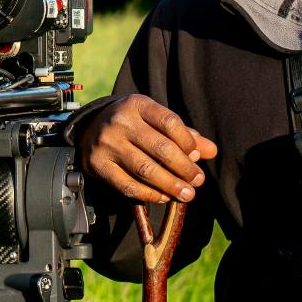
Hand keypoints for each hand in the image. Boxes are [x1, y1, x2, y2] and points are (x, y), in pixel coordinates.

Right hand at [77, 95, 218, 204]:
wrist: (89, 129)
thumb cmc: (133, 125)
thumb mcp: (155, 121)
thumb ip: (184, 134)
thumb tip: (211, 151)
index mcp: (137, 105)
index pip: (170, 122)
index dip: (188, 141)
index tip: (197, 156)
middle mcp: (120, 122)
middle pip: (160, 148)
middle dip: (184, 168)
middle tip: (198, 181)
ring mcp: (107, 144)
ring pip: (145, 169)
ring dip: (170, 185)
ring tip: (186, 194)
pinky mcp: (98, 165)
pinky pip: (128, 185)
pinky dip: (149, 194)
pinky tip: (163, 197)